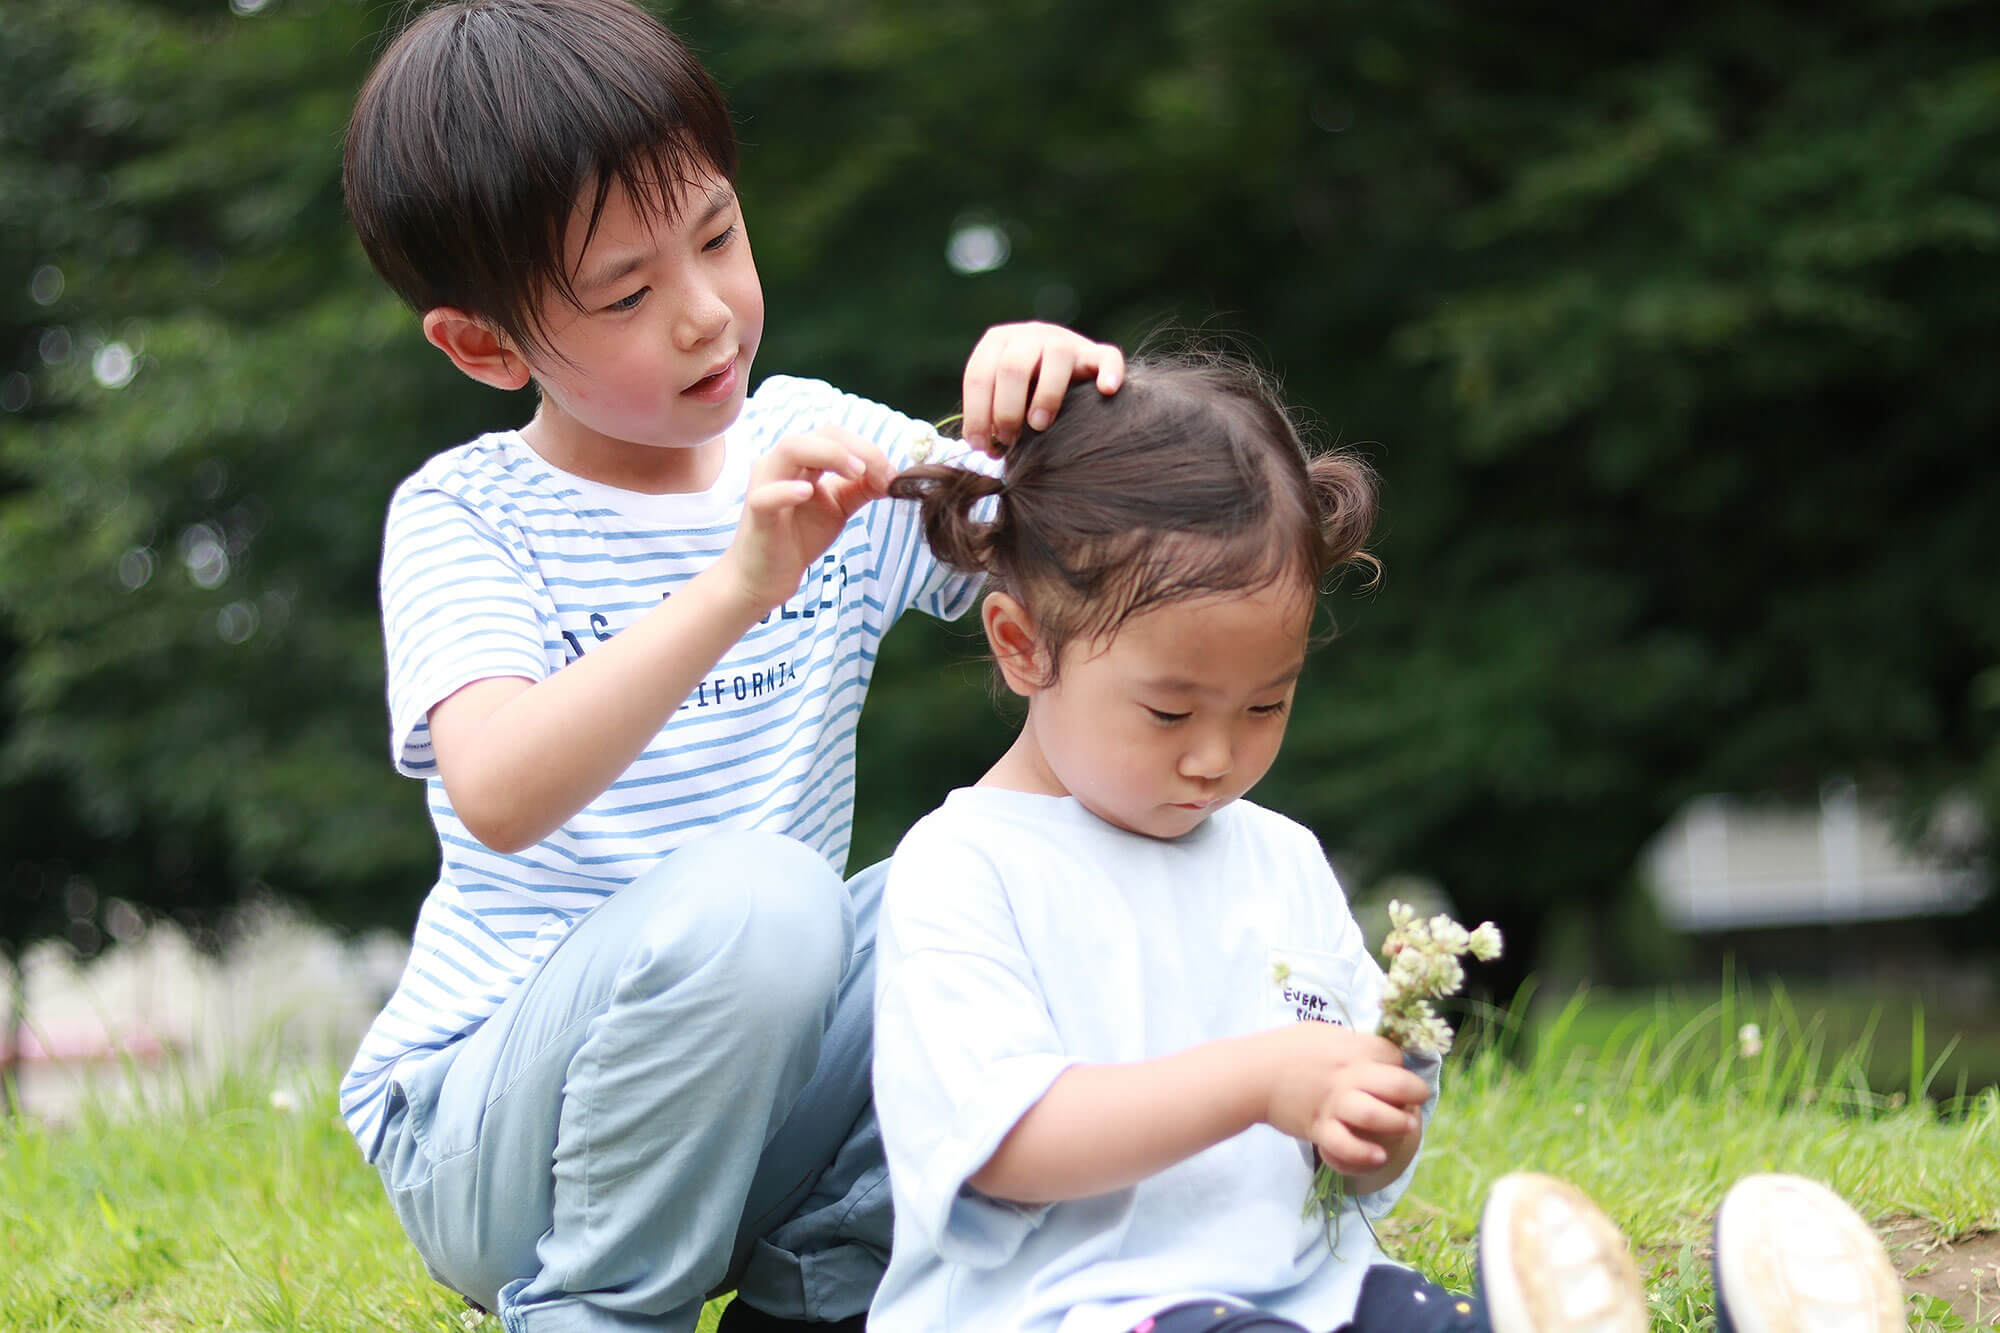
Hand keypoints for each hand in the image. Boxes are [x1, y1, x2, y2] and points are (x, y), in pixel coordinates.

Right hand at [717, 425, 893, 611]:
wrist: (768, 576)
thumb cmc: (799, 536)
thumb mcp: (839, 507)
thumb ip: (861, 488)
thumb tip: (892, 475)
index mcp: (802, 459)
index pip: (836, 435)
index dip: (867, 449)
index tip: (891, 474)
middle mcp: (782, 463)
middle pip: (819, 433)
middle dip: (856, 448)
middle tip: (882, 474)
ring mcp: (766, 484)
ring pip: (792, 448)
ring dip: (830, 454)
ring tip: (856, 473)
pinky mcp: (756, 512)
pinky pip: (767, 495)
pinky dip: (787, 490)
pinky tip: (807, 492)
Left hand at [960, 321, 1123, 453]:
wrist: (1066, 372)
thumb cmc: (1023, 394)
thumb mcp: (1000, 396)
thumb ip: (989, 415)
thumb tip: (981, 447)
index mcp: (998, 342)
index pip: (978, 374)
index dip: (976, 414)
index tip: (979, 446)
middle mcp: (1029, 335)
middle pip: (1013, 366)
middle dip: (1006, 409)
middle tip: (1009, 439)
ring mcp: (1065, 340)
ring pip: (1057, 355)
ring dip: (1046, 395)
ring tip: (1040, 425)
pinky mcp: (1095, 352)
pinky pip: (1107, 356)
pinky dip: (1108, 372)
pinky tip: (1105, 391)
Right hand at [1257, 1024, 1429, 1177]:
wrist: (1252, 1074)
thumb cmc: (1286, 1049)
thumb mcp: (1322, 1033)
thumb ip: (1352, 1042)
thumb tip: (1378, 1052)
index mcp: (1349, 1048)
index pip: (1393, 1055)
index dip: (1398, 1065)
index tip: (1390, 1073)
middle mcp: (1346, 1075)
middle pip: (1398, 1084)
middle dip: (1415, 1093)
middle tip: (1412, 1101)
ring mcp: (1333, 1103)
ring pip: (1377, 1115)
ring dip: (1398, 1124)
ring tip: (1403, 1126)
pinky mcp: (1318, 1127)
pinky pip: (1346, 1145)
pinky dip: (1364, 1154)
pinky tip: (1378, 1155)